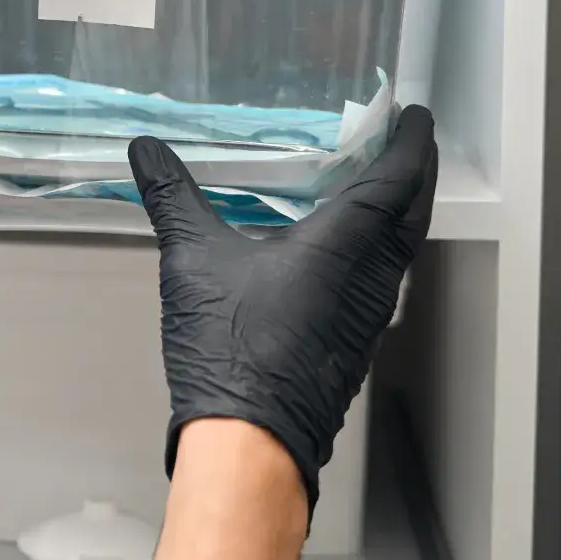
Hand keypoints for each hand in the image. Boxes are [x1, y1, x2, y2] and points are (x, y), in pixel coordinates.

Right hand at [128, 105, 438, 510]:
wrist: (248, 443)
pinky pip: (380, 279)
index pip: (393, 180)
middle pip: (411, 213)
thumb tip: (146, 150)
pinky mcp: (353, 345)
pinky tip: (342, 249)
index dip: (408, 143)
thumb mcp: (192, 259)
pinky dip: (376, 248)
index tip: (414, 116)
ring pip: (399, 250)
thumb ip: (173, 197)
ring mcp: (366, 317)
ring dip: (397, 213)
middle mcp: (369, 279)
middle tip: (403, 143)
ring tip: (374, 186)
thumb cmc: (229, 349)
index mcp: (344, 247)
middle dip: (413, 174)